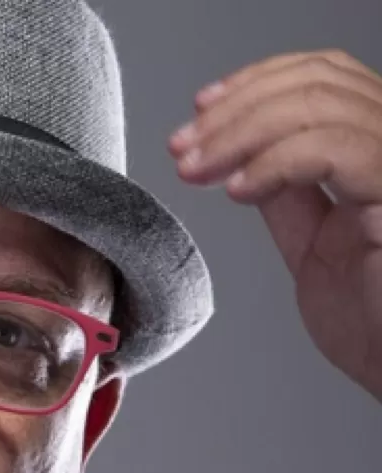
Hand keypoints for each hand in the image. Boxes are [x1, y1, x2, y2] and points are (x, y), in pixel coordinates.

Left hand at [168, 50, 381, 402]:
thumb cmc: (373, 322)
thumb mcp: (314, 246)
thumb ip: (289, 198)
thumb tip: (245, 161)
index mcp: (378, 150)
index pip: (322, 78)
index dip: (255, 84)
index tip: (200, 111)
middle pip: (315, 82)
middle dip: (233, 111)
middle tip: (183, 147)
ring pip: (318, 107)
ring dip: (239, 134)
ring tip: (197, 169)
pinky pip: (336, 152)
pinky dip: (275, 164)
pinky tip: (238, 189)